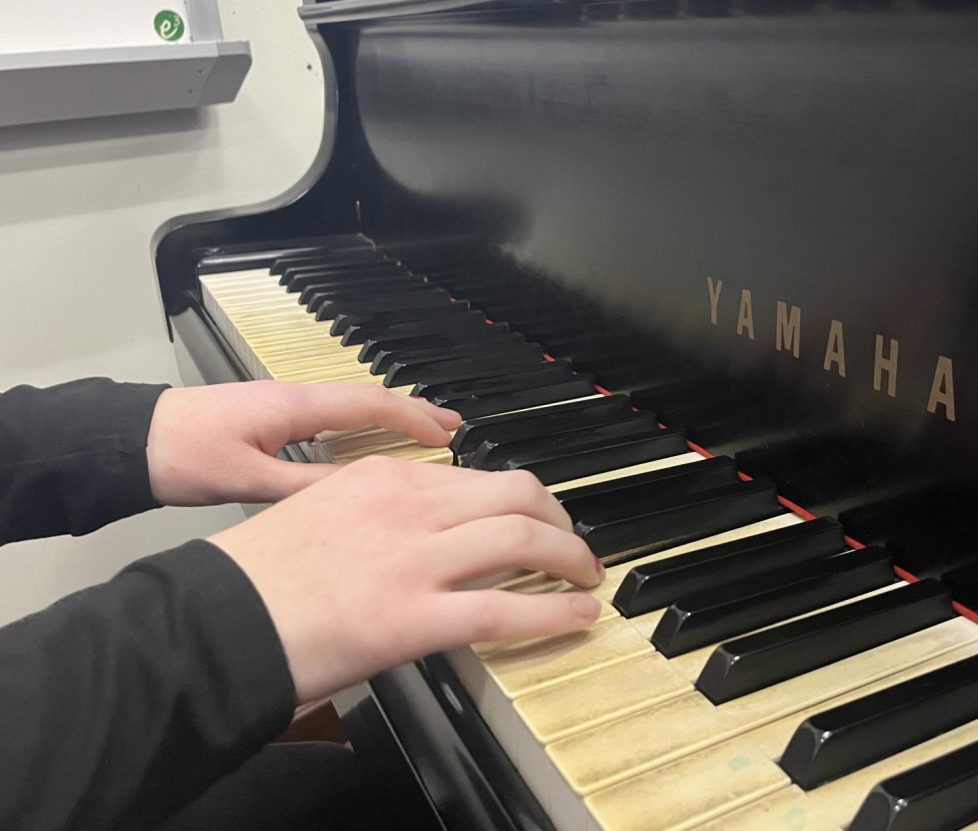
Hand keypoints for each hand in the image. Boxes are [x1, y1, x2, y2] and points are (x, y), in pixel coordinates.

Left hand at [146, 381, 461, 505]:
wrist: (132, 441)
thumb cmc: (182, 455)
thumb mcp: (245, 480)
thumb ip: (302, 487)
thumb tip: (357, 495)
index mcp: (294, 405)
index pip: (369, 404)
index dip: (414, 419)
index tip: (448, 435)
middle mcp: (294, 398)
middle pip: (368, 399)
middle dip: (414, 412)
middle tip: (455, 427)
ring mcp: (283, 407)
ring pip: (352, 407)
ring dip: (392, 418)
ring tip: (426, 435)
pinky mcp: (271, 421)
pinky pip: (333, 418)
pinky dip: (364, 427)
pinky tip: (371, 447)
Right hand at [209, 458, 603, 702]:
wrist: (214, 621)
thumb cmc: (254, 577)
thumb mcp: (318, 514)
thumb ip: (374, 515)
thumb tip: (416, 535)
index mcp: (382, 477)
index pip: (474, 476)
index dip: (518, 498)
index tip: (533, 514)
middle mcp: (407, 507)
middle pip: (514, 494)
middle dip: (557, 517)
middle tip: (572, 541)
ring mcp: (415, 560)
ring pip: (522, 538)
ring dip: (569, 557)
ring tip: (585, 575)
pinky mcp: (414, 617)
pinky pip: (506, 608)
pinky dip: (554, 611)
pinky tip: (576, 615)